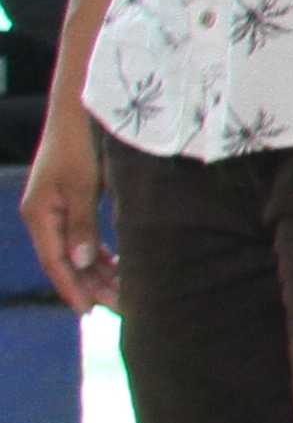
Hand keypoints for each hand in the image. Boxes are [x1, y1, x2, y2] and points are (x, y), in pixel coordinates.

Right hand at [18, 116, 112, 311]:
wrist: (79, 110)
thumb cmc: (80, 143)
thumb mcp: (82, 184)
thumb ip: (81, 223)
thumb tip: (81, 263)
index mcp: (40, 214)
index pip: (55, 262)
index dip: (72, 288)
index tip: (89, 312)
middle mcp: (44, 216)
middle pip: (66, 262)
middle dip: (91, 286)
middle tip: (120, 308)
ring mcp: (57, 210)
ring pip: (76, 252)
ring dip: (98, 273)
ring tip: (123, 294)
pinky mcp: (72, 203)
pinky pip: (83, 238)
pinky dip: (100, 254)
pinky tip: (118, 267)